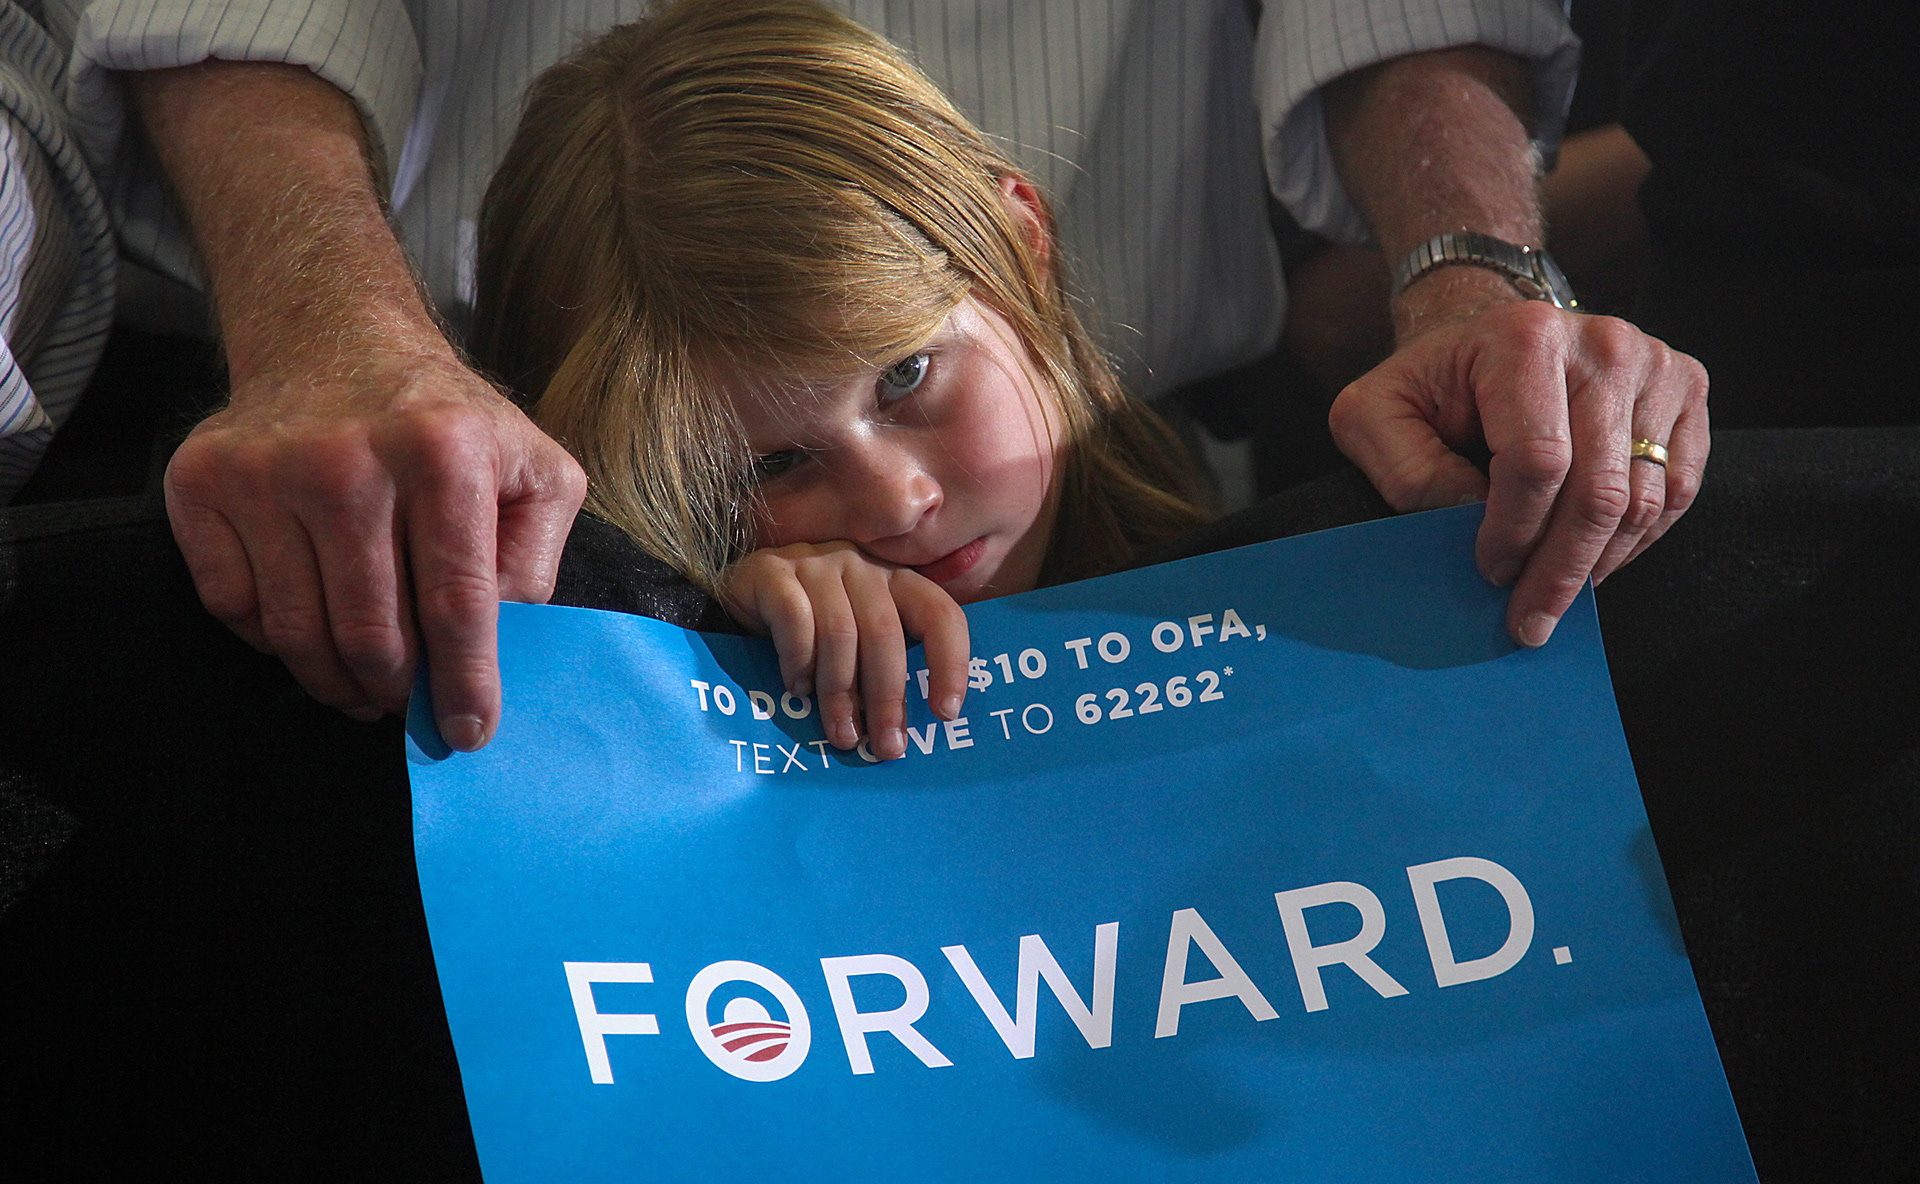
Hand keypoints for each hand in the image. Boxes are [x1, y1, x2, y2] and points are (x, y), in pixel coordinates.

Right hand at [165, 347, 585, 749]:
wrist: (335, 341)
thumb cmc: (448, 424)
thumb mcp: (532, 471)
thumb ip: (534, 559)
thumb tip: (505, 646)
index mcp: (443, 451)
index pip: (456, 601)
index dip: (464, 681)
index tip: (469, 732)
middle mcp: (347, 459)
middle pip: (371, 633)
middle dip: (398, 690)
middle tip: (411, 701)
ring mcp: (265, 470)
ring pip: (298, 633)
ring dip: (338, 679)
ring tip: (367, 681)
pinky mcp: (202, 483)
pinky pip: (235, 608)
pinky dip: (275, 638)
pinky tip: (312, 621)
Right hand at [720, 541, 969, 759]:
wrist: (741, 599)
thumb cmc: (812, 631)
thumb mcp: (857, 645)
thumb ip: (883, 669)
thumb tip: (901, 732)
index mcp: (896, 581)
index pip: (941, 614)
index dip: (950, 663)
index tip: (945, 713)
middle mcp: (861, 565)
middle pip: (885, 633)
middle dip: (888, 698)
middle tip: (885, 746)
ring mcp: (816, 563)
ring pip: (840, 632)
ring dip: (841, 693)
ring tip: (841, 734)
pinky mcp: (772, 572)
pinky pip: (795, 621)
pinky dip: (800, 662)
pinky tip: (797, 689)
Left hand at [1329, 295, 1707, 647]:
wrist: (1485, 337)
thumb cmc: (1428, 384)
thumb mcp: (1372, 415)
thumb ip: (1405, 469)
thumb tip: (1469, 518)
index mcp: (1524, 339)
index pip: (1538, 461)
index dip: (1514, 531)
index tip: (1489, 571)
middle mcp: (1603, 344)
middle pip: (1599, 490)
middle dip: (1559, 570)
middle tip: (1528, 621)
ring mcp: (1654, 366)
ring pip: (1644, 500)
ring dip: (1596, 564)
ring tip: (1554, 595)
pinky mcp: (1686, 390)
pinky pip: (1677, 491)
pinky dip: (1634, 540)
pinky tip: (1591, 559)